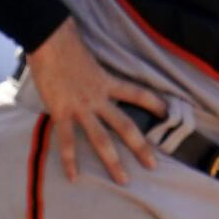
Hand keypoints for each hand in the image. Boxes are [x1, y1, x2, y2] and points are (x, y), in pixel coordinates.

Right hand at [25, 18, 166, 185]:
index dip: (154, 103)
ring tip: (124, 180)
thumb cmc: (66, 41)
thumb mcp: (88, 55)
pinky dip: (70, 160)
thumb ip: (94, 67)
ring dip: (113, 161)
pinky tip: (74, 177)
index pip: (138, 94)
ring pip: (101, 139)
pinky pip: (66, 141)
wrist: (49, 39)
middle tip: (153, 165)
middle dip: (141, 147)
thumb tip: (91, 66)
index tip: (168, 113)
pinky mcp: (62, 111)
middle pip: (125, 126)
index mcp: (107, 80)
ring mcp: (81, 107)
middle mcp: (98, 97)